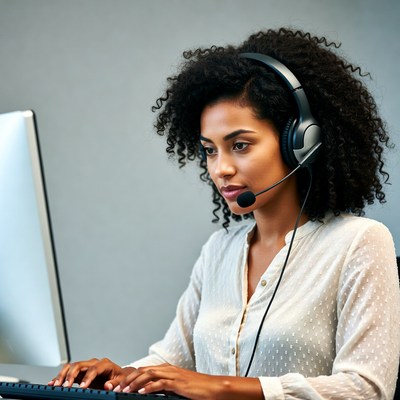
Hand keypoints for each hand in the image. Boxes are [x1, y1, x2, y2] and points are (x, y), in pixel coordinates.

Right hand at [48, 358, 135, 390]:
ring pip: (71, 366)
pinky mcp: (80, 372)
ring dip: (63, 375)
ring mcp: (86, 366)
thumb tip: (107, 386)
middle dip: (71, 375)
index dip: (88, 377)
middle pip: (79, 364)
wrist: (117, 375)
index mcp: (104, 364)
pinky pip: (68, 372)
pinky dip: (60, 377)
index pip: (94, 369)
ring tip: (56, 385)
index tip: (83, 387)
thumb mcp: (120, 380)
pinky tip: (53, 383)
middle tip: (65, 386)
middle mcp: (93, 363)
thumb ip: (114, 383)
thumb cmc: (118, 377)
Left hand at [114, 363, 261, 399]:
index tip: (118, 385)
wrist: (214, 387)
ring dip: (134, 383)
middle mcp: (168, 369)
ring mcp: (173, 375)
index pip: (144, 370)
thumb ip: (165, 388)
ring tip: (124, 391)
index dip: (130, 377)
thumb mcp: (178, 388)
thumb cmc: (197, 389)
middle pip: (143, 370)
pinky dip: (149, 388)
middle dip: (127, 379)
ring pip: (149, 375)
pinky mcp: (178, 383)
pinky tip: (141, 393)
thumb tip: (151, 393)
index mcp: (167, 370)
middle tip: (115, 388)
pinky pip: (161, 383)